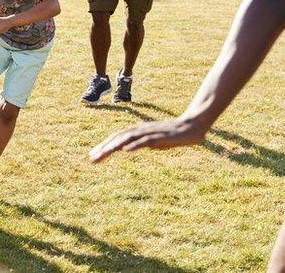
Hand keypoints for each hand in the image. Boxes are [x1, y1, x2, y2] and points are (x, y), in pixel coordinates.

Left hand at [88, 116, 207, 162]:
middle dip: (104, 148)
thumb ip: (141, 144)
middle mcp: (141, 130)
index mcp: (138, 131)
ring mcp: (149, 132)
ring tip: (103, 154)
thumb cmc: (174, 136)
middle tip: (91, 158)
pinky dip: (134, 145)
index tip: (92, 155)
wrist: (193, 126)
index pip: (117, 137)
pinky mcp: (159, 136)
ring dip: (114, 146)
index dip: (104, 145)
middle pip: (118, 137)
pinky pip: (144, 141)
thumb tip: (130, 148)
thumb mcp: (154, 142)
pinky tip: (125, 150)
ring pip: (127, 138)